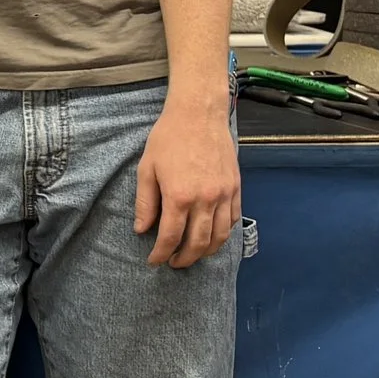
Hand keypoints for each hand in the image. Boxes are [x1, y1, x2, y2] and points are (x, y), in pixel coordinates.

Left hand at [136, 99, 240, 267]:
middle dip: (185, 259)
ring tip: (193, 255)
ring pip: (221, 236)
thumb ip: (146, 203)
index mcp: (180, 196)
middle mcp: (206, 199)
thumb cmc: (168, 138)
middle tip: (174, 263)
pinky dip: (224, 233)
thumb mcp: (147, 169)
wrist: (199, 114)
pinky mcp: (236, 187)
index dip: (161, 253)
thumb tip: (142, 230)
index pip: (171, 237)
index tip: (154, 260)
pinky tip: (212, 235)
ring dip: (207, 251)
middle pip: (198, 243)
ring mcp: (224, 194)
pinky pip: (234, 219)